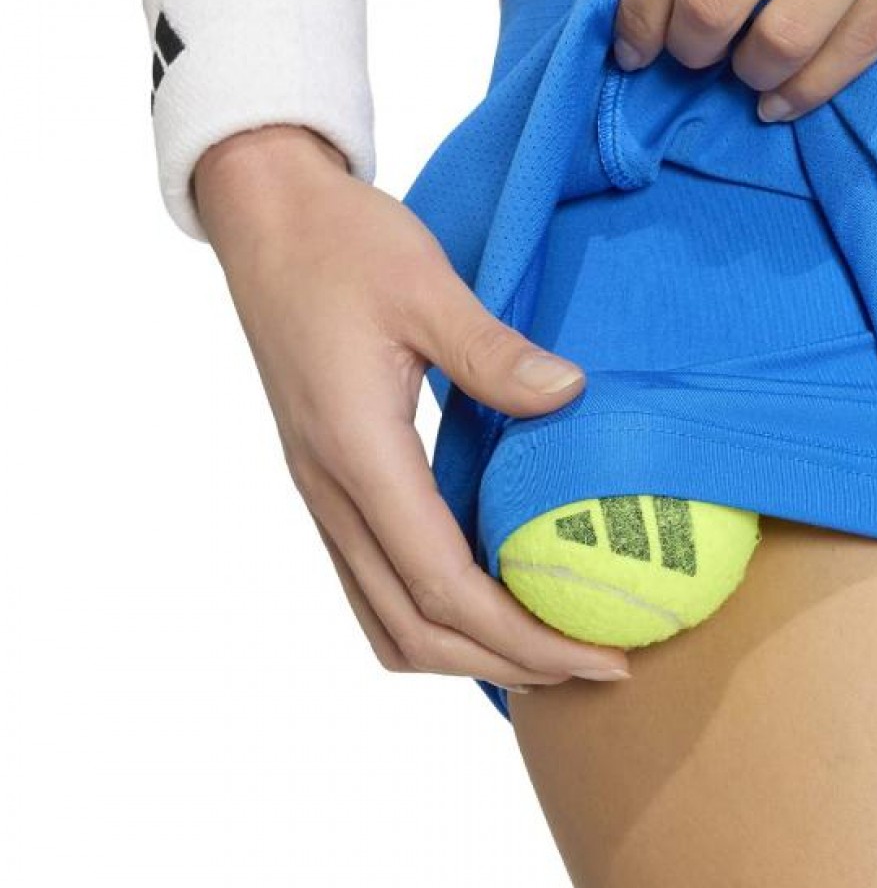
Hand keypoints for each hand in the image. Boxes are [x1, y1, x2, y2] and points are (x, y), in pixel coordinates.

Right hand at [192, 125, 631, 690]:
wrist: (264, 220)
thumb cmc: (340, 245)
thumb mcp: (425, 285)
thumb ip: (494, 353)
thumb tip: (571, 397)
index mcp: (358, 454)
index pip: (445, 587)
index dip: (526, 637)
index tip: (601, 656)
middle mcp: (332, 492)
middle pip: (414, 630)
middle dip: (506, 664)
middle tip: (593, 667)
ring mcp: (323, 493)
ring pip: (385, 620)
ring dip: (464, 654)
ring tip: (544, 650)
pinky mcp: (328, 482)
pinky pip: (373, 584)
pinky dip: (431, 618)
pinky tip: (487, 600)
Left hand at [613, 0, 876, 119]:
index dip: (639, 15)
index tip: (632, 46)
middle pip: (713, 2)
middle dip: (688, 51)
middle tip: (693, 60)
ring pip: (783, 36)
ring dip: (751, 75)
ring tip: (749, 76)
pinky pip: (859, 43)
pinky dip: (811, 88)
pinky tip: (789, 97)